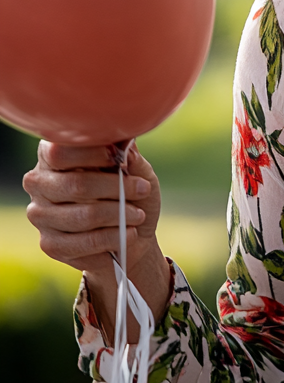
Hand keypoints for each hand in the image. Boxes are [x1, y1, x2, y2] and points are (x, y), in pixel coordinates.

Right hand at [23, 141, 170, 337]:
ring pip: (77, 214)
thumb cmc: (136, 190)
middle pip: (69, 184)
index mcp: (60, 154)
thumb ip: (126, 152)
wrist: (137, 234)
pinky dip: (110, 236)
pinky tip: (128, 231)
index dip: (89, 151)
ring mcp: (41, 216)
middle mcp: (41, 183)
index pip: (58, 145)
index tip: (120, 156)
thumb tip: (123, 137)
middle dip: (113, 187)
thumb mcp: (138, 167)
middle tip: (142, 189)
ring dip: (116, 213)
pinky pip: (78, 242)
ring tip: (138, 212)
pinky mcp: (51, 245)